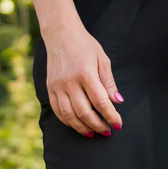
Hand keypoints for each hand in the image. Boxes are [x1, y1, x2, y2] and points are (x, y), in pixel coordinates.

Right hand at [41, 21, 122, 135]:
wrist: (61, 35)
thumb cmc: (86, 46)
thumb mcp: (103, 60)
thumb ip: (109, 82)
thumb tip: (117, 102)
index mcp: (85, 73)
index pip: (100, 101)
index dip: (110, 115)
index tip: (118, 124)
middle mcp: (69, 82)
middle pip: (84, 112)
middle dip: (97, 125)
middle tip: (107, 131)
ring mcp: (57, 86)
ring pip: (69, 115)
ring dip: (82, 127)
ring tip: (93, 133)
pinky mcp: (49, 88)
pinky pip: (57, 110)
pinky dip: (68, 121)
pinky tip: (78, 125)